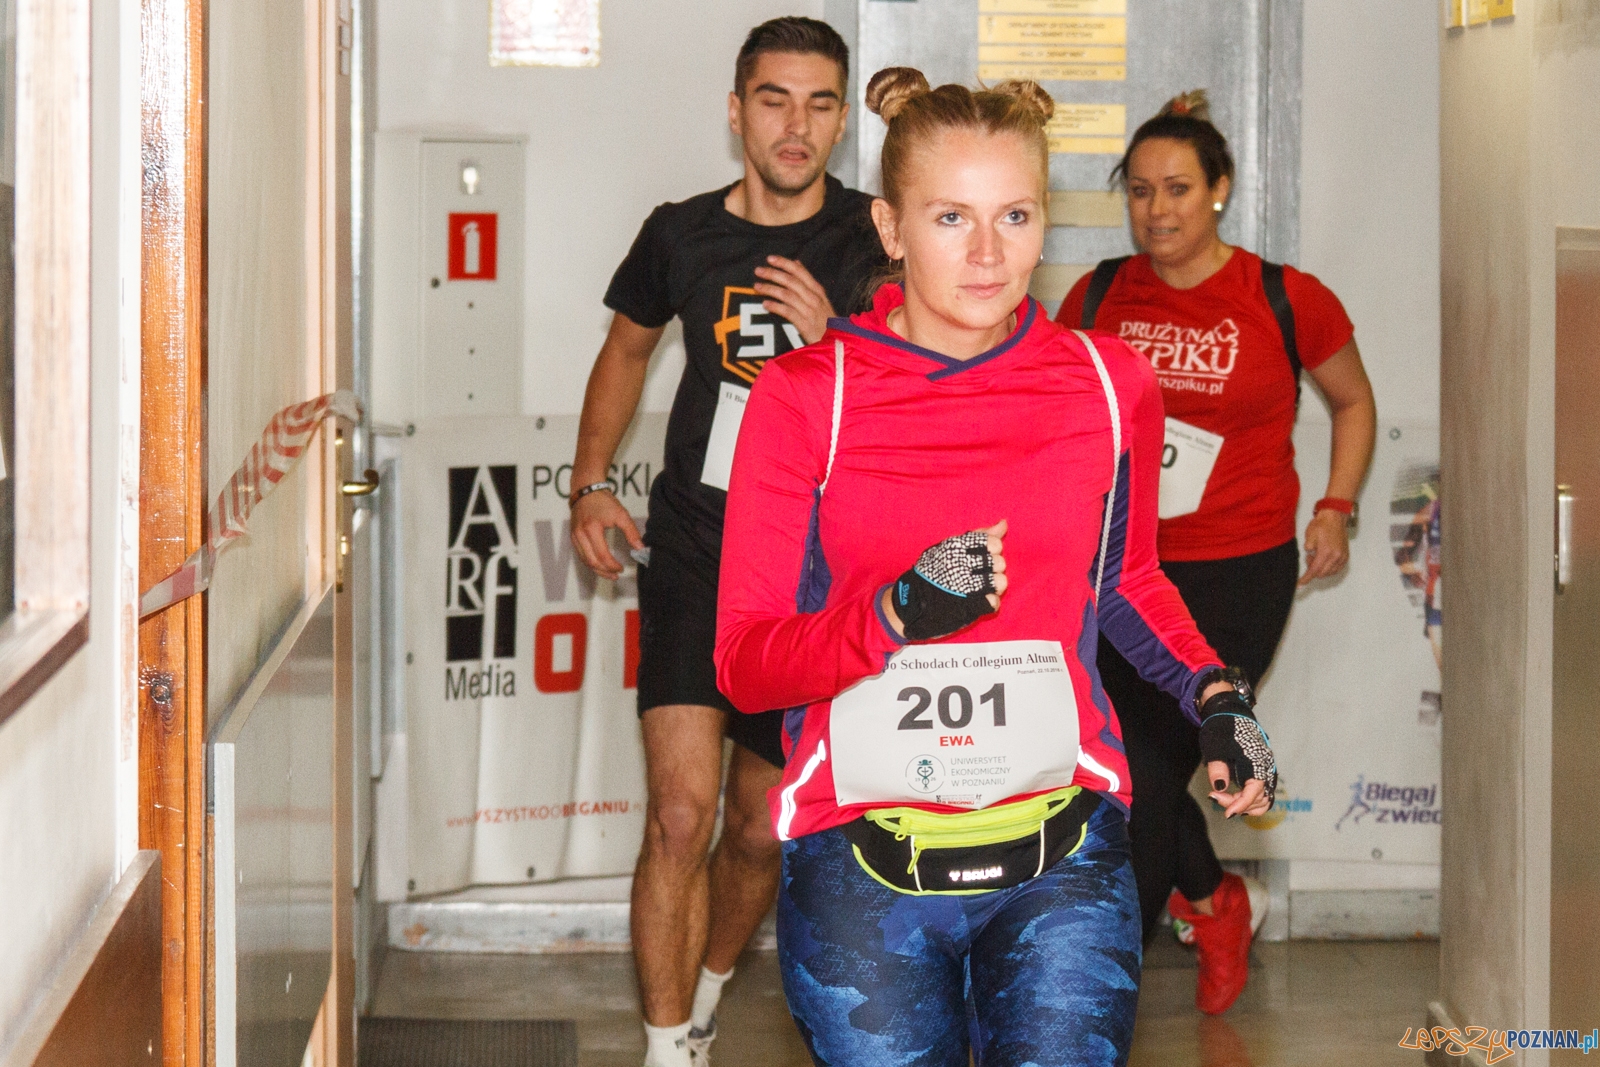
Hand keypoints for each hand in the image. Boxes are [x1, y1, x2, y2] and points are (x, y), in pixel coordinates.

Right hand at [569, 488, 642, 580]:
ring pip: (585, 561)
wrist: (586, 490)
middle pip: (591, 562)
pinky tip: (600, 565)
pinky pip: (581, 555)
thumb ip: (632, 532)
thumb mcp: (621, 514)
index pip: (602, 555)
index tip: (621, 568)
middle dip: (604, 572)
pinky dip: (591, 563)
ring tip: (610, 574)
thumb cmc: (603, 501)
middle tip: (616, 575)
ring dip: (597, 570)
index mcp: (592, 529)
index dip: (612, 565)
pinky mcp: (573, 537)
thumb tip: (640, 548)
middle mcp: (580, 534)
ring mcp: (574, 536)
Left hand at [753, 256, 835, 344]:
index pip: (800, 272)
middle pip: (791, 281)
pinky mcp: (805, 325)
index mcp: (817, 290)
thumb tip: (796, 263)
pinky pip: (788, 312)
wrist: (838, 343)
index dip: (784, 264)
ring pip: (787, 295)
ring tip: (757, 286)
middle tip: (758, 270)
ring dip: (771, 289)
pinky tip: (765, 304)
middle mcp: (814, 298)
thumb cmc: (827, 321)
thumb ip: (807, 281)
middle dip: (773, 274)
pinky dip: (775, 307)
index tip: (770, 258)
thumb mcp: (821, 298)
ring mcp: (810, 311)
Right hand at [881, 521, 1007, 638]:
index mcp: (956, 548)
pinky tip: (978, 602)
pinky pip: (994, 602)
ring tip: (980, 588)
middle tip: (979, 574)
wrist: (910, 604)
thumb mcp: (949, 548)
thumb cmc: (932, 572)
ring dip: (993, 586)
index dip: (992, 550)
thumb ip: (977, 536)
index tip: (981, 556)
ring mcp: (965, 588)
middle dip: (993, 569)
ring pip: (1001, 582)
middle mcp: (962, 565)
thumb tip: (1004, 523)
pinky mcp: (968, 609)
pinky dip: (989, 603)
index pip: (992, 543)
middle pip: (999, 562)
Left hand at [1198, 686, 1275, 817]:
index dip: (1241, 805)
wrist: (1228, 712)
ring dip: (1245, 804)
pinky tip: (1232, 796)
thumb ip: (1218, 769)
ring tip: (1224, 797)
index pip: (1255, 792)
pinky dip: (1249, 799)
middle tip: (1215, 796)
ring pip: (1263, 798)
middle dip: (1239, 803)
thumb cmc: (1221, 728)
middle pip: (1260, 799)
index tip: (1226, 813)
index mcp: (1257, 760)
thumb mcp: (1215, 748)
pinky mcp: (1261, 770)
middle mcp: (1266, 766)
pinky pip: (1260, 791)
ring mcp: (1266, 768)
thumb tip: (1220, 788)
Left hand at [1299, 508, 1350, 585]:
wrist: (1335, 517)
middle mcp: (1336, 556)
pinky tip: (1325, 559)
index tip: (1300, 584)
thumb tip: (1309, 556)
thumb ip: (1308, 549)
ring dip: (1321, 569)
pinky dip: (1329, 568)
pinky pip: (1337, 569)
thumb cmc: (1322, 524)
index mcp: (1326, 552)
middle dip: (1313, 570)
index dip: (1306, 578)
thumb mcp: (1309, 536)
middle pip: (1322, 573)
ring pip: (1329, 572)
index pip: (1314, 571)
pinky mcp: (1346, 556)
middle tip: (1310, 557)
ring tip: (1317, 555)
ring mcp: (1342, 557)